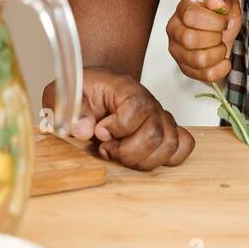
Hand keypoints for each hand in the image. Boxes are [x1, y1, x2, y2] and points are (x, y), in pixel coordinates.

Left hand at [42, 68, 194, 170]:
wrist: (98, 89)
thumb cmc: (84, 92)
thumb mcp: (66, 95)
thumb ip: (71, 111)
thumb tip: (83, 130)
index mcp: (125, 88)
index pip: (138, 107)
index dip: (119, 126)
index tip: (100, 131)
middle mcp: (149, 103)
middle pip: (155, 132)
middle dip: (127, 151)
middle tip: (106, 148)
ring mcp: (160, 118)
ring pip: (169, 145)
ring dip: (142, 159)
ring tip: (120, 154)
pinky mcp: (166, 132)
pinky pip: (182, 147)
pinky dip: (165, 158)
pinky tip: (142, 157)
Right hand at [167, 0, 241, 83]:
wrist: (222, 32)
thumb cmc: (222, 16)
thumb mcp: (228, 3)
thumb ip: (223, 0)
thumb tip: (215, 3)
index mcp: (183, 9)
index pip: (191, 17)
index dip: (214, 22)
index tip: (226, 23)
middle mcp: (174, 29)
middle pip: (189, 40)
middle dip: (215, 39)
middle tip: (221, 35)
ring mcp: (177, 50)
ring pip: (198, 60)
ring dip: (218, 54)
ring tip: (222, 47)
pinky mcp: (185, 68)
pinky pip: (205, 75)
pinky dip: (221, 69)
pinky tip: (224, 60)